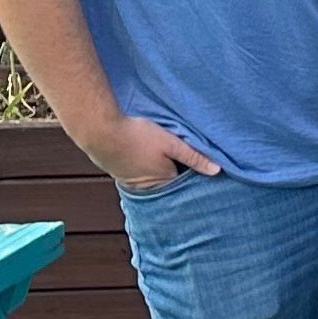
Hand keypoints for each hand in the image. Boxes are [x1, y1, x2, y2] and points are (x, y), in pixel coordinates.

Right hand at [85, 111, 217, 195]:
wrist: (100, 130)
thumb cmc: (137, 135)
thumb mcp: (171, 143)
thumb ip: (194, 156)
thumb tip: (217, 171)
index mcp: (163, 182)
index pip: (184, 180)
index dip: (189, 168)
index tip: (191, 159)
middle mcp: (146, 188)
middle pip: (167, 180)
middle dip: (173, 170)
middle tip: (173, 154)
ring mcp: (130, 182)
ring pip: (151, 176)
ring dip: (155, 166)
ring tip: (155, 152)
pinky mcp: (118, 174)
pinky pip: (136, 172)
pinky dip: (141, 165)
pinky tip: (140, 152)